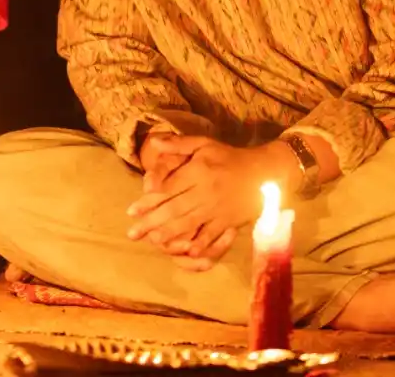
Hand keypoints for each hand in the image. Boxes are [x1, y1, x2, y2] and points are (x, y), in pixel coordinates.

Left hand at [140, 133, 234, 269]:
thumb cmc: (228, 157)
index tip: (131, 211)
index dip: (148, 200)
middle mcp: (205, 191)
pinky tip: (186, 252)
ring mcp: (217, 208)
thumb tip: (153, 143)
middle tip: (132, 233)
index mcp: (197, 171)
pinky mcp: (228, 221)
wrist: (263, 173)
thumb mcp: (204, 144)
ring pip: (189, 223)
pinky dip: (200, 244)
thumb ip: (178, 144)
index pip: (167, 188)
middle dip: (151, 222)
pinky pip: (212, 235)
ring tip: (151, 242)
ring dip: (169, 234)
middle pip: (174, 209)